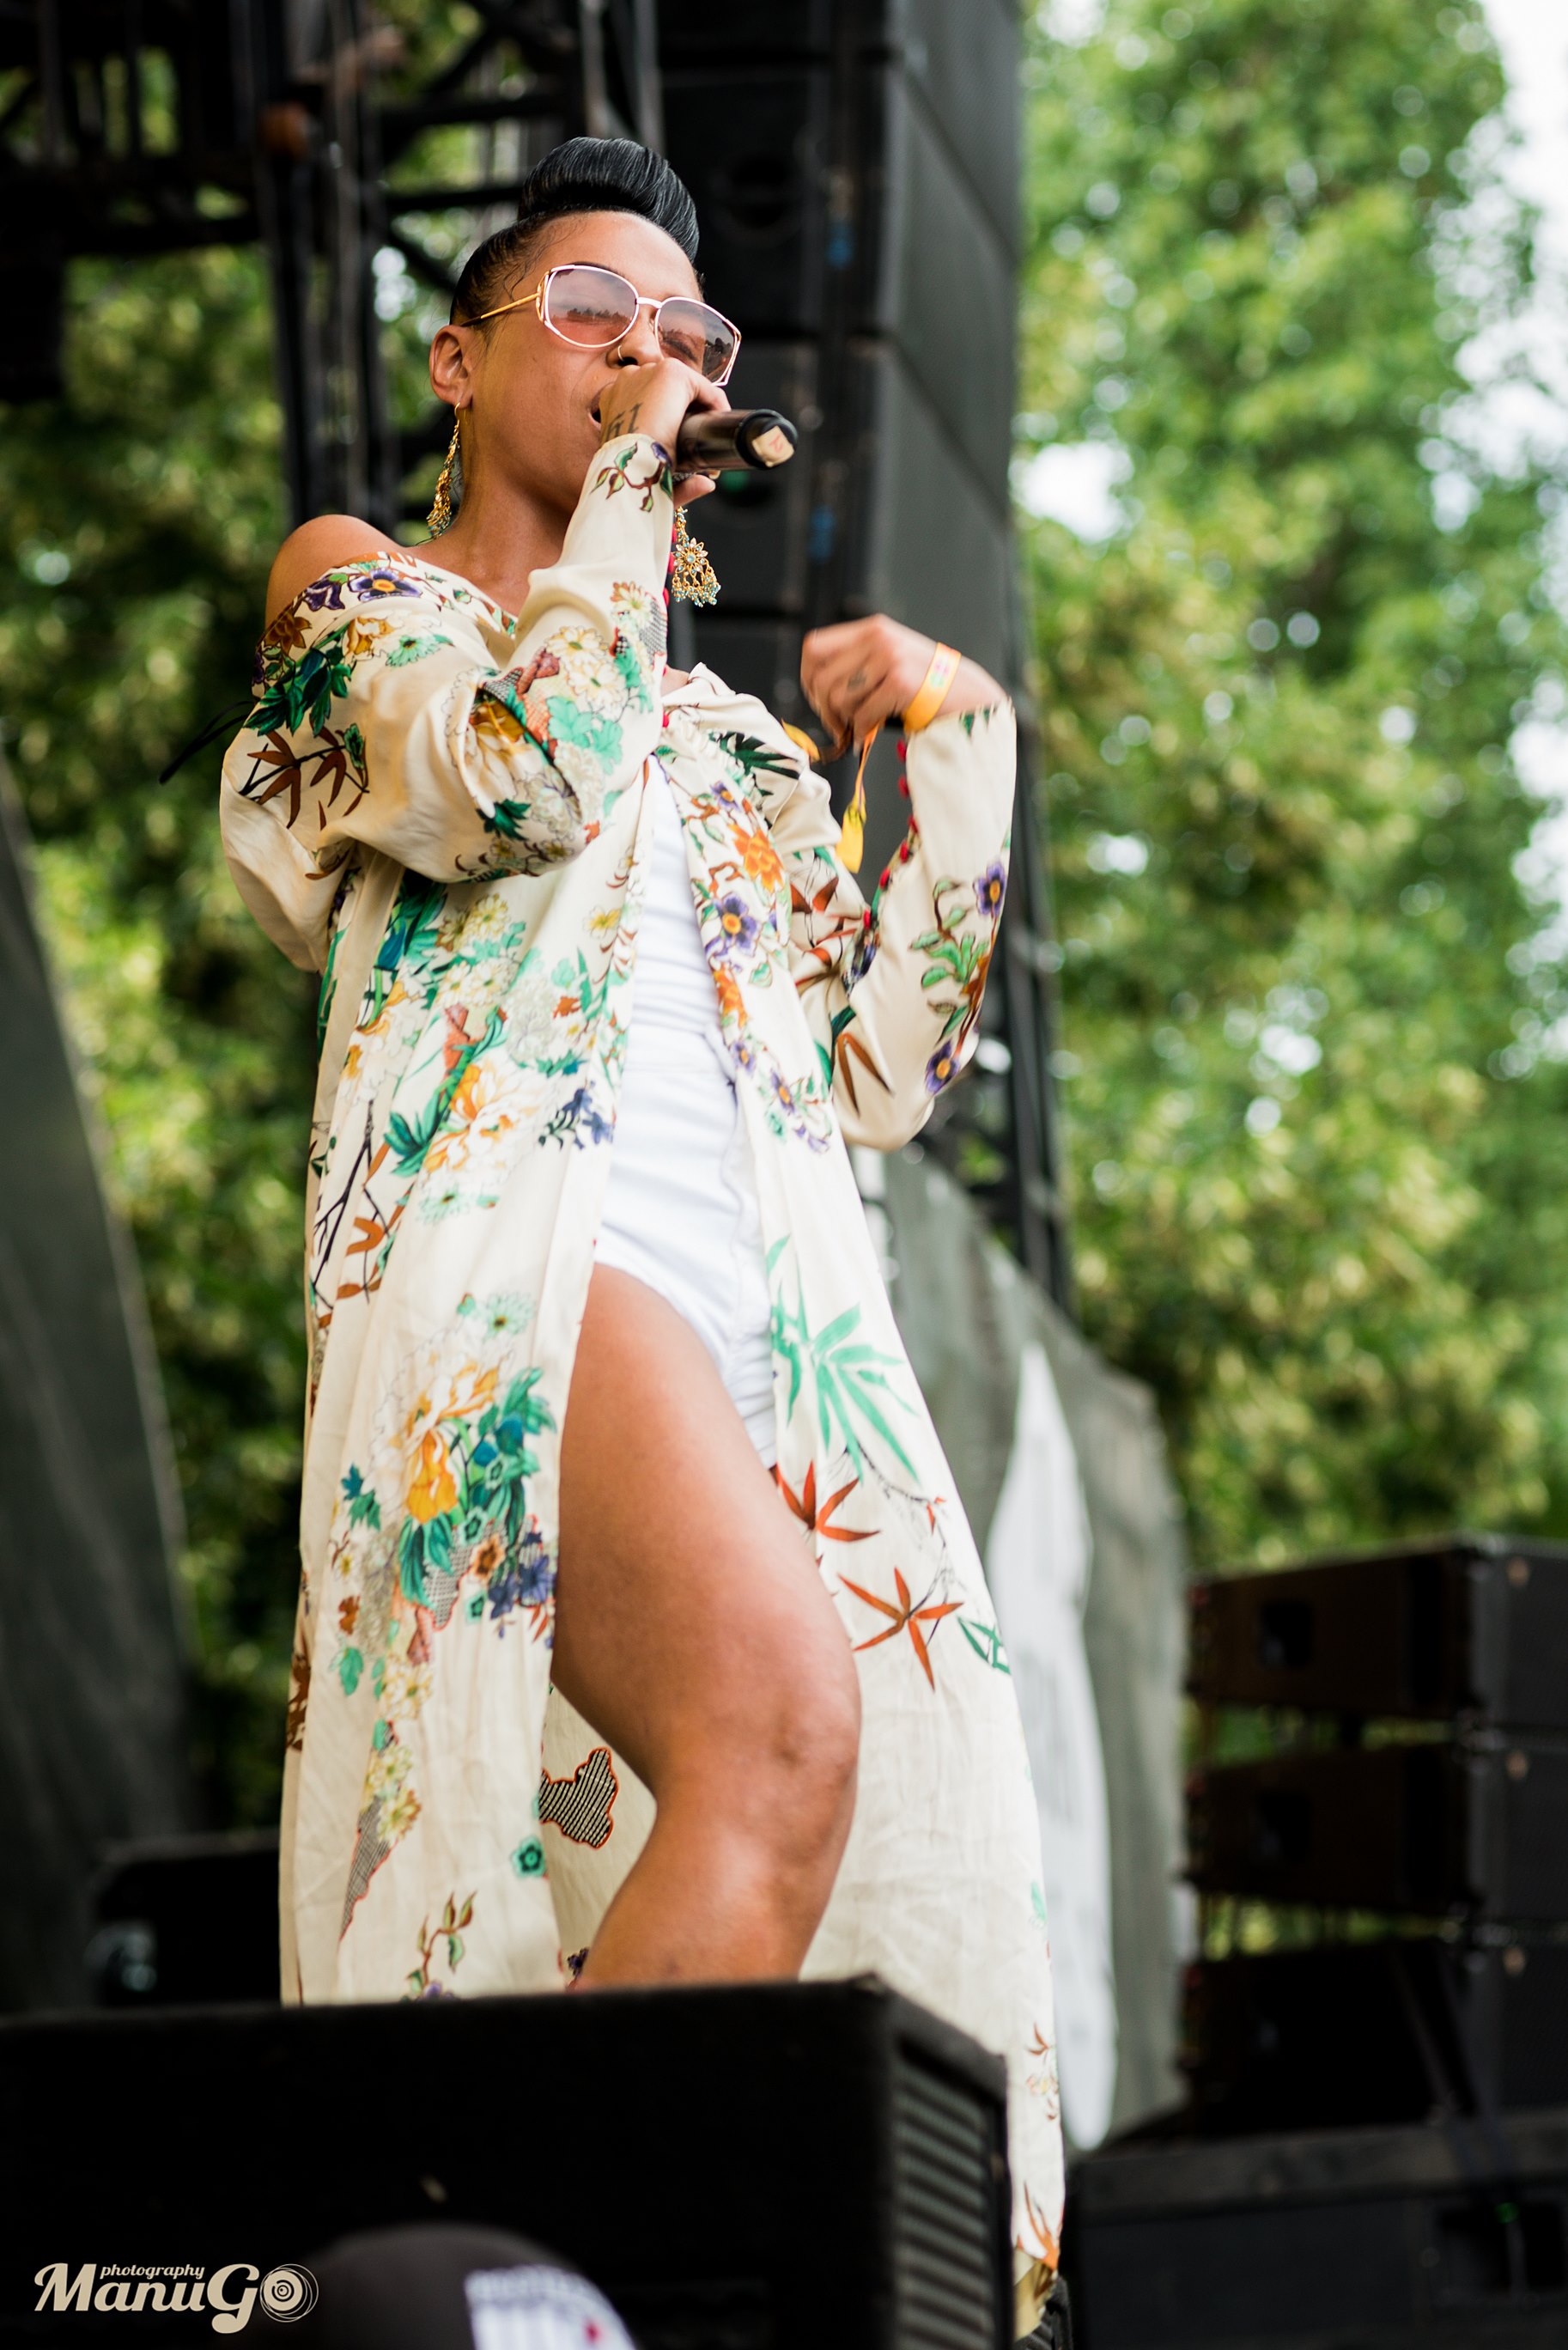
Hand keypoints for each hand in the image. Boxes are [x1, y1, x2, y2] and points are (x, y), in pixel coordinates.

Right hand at [597, 356, 726, 508]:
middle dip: (686, 411)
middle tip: (701, 440)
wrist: (628, 468)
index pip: (648, 397)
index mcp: (614, 400)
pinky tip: (717, 424)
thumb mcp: (647, 471)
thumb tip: (708, 484)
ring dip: (701, 407)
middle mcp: (628, 379)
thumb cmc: (629, 475)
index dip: (670, 416)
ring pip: (686, 386)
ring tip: (710, 434)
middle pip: (668, 389)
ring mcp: (648, 372)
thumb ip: (672, 475)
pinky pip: (702, 386)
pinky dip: (715, 404)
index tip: (684, 440)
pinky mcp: (670, 373)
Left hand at [799, 616, 1001, 751]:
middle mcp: (878, 638)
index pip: (814, 647)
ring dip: (846, 721)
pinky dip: (863, 731)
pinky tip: (870, 733)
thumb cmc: (923, 685)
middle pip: (821, 677)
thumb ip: (856, 663)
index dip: (808, 677)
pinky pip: (862, 714)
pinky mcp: (900, 682)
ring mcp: (890, 659)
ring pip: (838, 698)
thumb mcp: (888, 660)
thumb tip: (814, 688)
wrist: (966, 695)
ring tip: (860, 726)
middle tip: (837, 724)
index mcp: (871, 629)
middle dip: (824, 708)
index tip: (818, 699)